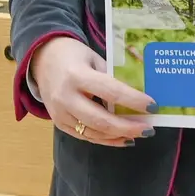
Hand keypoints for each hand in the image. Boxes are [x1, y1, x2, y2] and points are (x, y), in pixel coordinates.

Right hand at [30, 36, 156, 147]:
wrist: (42, 60)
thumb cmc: (73, 56)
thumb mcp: (94, 59)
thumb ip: (111, 77)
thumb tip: (138, 95)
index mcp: (76, 75)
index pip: (110, 91)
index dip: (133, 101)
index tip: (153, 106)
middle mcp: (66, 97)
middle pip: (101, 120)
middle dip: (128, 127)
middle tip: (149, 128)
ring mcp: (60, 113)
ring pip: (94, 132)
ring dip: (119, 135)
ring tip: (139, 133)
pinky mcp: (59, 124)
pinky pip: (85, 136)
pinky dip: (106, 139)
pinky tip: (123, 138)